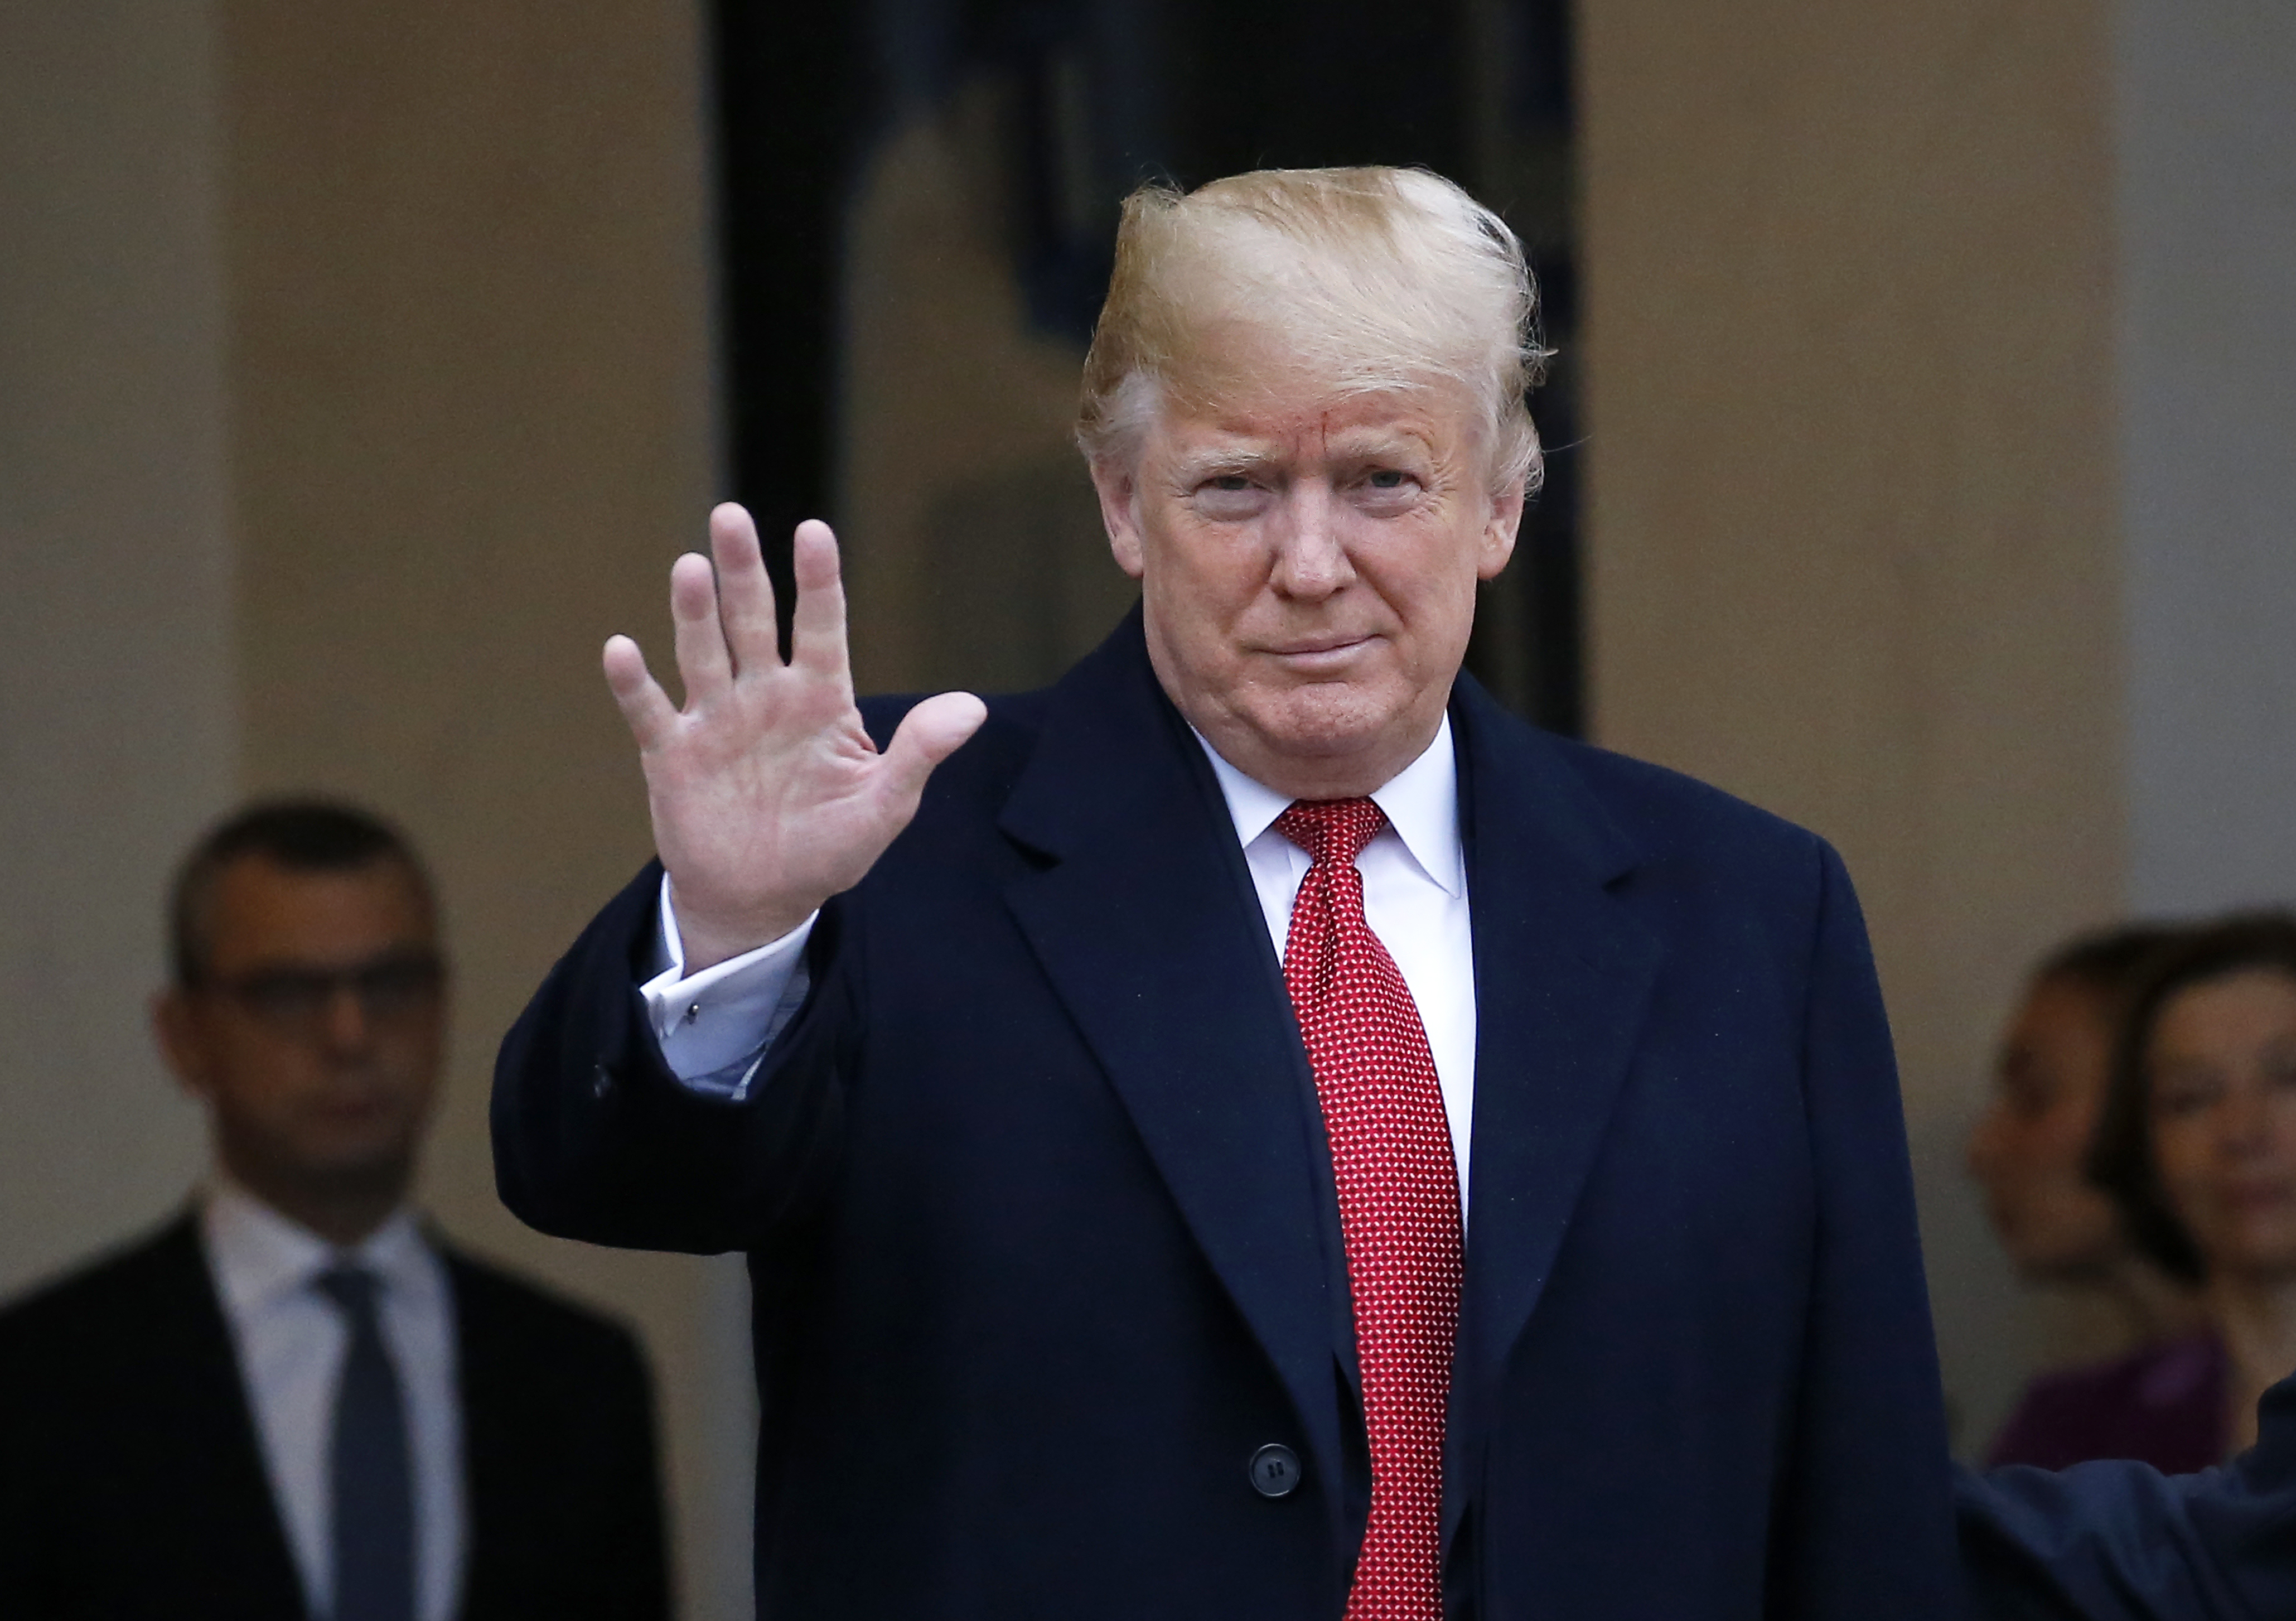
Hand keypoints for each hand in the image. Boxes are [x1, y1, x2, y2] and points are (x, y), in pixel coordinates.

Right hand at [604, 504, 986, 970]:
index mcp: (820, 698)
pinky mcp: (672, 754)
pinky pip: (649, 712)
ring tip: (690, 566)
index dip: (817, 580)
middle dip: (743, 570)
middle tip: (731, 515)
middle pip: (751, 620)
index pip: (820, 626)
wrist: (763, 900)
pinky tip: (621, 649)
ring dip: (694, 611)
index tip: (814, 530)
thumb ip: (920, 753)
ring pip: (702, 652)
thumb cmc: (829, 848)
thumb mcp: (885, 807)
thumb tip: (974, 708)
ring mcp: (715, 720)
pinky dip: (633, 684)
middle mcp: (764, 695)